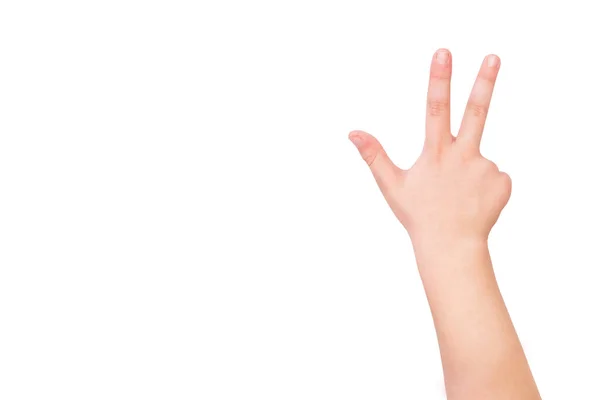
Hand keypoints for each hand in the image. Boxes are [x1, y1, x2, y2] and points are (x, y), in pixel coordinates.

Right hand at [349, 49, 510, 244]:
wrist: (452, 247)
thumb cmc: (418, 216)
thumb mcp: (391, 185)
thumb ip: (374, 155)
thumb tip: (352, 132)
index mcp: (435, 153)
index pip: (435, 108)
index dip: (439, 79)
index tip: (443, 54)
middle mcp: (463, 156)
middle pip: (476, 112)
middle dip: (484, 82)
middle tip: (494, 57)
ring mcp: (486, 168)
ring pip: (478, 156)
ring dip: (468, 170)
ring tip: (458, 197)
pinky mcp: (503, 181)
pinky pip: (494, 174)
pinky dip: (484, 184)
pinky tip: (473, 201)